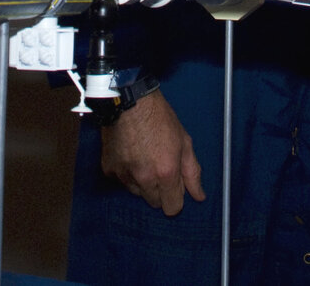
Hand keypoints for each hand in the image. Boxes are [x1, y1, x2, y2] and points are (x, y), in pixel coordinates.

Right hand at [100, 89, 204, 215]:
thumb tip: (199, 196)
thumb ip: (192, 172)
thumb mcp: (184, 141)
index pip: (172, 208)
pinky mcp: (109, 170)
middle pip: (155, 203)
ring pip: (137, 193)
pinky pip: (122, 181)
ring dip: (143, 183)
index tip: (175, 186)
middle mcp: (144, 178)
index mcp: (166, 173)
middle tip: (160, 168)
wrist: (129, 100)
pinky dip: (127, 174)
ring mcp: (124, 175)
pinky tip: (130, 155)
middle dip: (160, 191)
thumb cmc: (159, 117)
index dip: (176, 198)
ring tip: (145, 159)